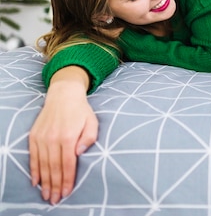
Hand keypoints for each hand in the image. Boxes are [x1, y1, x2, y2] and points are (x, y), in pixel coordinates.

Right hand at [29, 67, 97, 204]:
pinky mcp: (34, 136)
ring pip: (42, 165)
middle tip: (55, 200)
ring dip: (44, 182)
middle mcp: (53, 138)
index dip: (67, 180)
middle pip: (54, 168)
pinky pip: (33, 157)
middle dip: (54, 186)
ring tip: (46, 195)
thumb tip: (78, 154)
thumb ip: (88, 138)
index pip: (67, 164)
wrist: (63, 95)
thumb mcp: (92, 122)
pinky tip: (36, 181)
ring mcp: (42, 138)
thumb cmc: (81, 110)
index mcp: (68, 137)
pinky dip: (34, 170)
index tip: (66, 193)